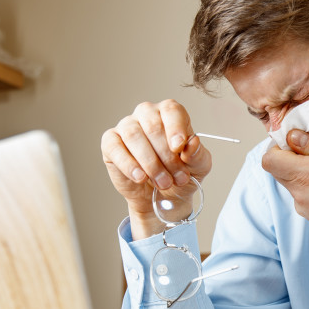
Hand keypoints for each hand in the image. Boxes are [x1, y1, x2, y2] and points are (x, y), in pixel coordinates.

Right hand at [101, 100, 212, 239]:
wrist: (162, 198)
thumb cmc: (180, 174)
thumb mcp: (198, 167)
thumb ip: (197, 154)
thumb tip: (192, 142)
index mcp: (170, 114)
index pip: (171, 110)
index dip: (176, 128)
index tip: (179, 149)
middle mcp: (147, 114)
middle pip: (153, 126)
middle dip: (167, 157)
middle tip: (177, 179)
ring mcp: (127, 126)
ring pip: (134, 136)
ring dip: (150, 164)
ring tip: (163, 183)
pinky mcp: (110, 142)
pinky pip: (115, 147)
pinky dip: (129, 164)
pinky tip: (140, 178)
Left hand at [261, 130, 308, 266]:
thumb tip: (293, 137)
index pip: (270, 159)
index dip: (279, 145)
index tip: (298, 139)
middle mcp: (301, 195)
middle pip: (278, 171)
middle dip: (291, 156)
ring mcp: (306, 209)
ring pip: (291, 183)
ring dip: (303, 171)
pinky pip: (302, 195)